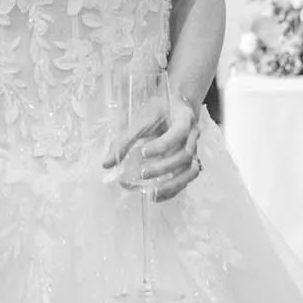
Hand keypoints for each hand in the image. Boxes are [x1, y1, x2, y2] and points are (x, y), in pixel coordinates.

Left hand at [103, 85, 203, 199]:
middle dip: (164, 167)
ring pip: (191, 170)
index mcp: (184, 118)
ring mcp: (195, 149)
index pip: (178, 133)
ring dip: (173, 184)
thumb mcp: (143, 118)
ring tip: (153, 194)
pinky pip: (188, 178)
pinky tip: (158, 195)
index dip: (162, 145)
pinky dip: (175, 189)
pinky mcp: (191, 160)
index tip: (143, 152)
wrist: (178, 106)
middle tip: (143, 173)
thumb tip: (106, 164)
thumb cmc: (160, 110)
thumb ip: (125, 139)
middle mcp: (193, 135)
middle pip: (185, 155)